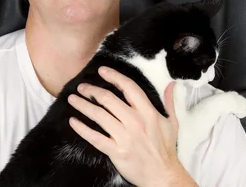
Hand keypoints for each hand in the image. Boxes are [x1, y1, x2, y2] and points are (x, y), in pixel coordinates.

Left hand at [67, 66, 193, 186]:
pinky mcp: (116, 151)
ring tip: (73, 99)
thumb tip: (170, 85)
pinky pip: (95, 137)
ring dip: (83, 105)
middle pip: (108, 99)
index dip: (114, 76)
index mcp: (148, 113)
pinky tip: (73, 121)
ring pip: (99, 116)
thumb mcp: (172, 123)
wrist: (162, 176)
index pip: (129, 88)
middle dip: (92, 90)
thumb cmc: (166, 149)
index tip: (102, 71)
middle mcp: (135, 122)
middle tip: (82, 86)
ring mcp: (124, 137)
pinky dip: (82, 129)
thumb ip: (169, 102)